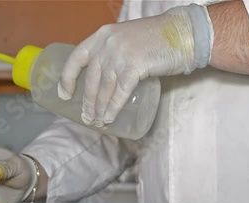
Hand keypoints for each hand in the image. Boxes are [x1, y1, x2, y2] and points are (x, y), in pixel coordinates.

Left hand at [58, 4, 212, 126]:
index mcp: (102, 35)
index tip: (64, 94)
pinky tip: (109, 118)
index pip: (76, 57)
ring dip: (99, 109)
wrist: (183, 33)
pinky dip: (113, 108)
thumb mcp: (127, 39)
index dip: (67, 78)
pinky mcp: (135, 66)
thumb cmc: (158, 39)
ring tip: (98, 123)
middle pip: (91, 79)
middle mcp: (107, 43)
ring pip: (104, 88)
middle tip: (87, 118)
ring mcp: (120, 54)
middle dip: (88, 102)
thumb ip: (114, 53)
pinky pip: (119, 93)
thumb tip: (105, 80)